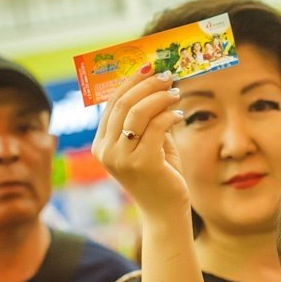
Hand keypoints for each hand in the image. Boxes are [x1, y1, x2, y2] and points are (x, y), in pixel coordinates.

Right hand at [91, 68, 189, 218]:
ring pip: (138, 113)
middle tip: (166, 76)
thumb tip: (157, 85)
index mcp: (101, 145)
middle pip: (123, 104)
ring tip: (176, 93)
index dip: (130, 83)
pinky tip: (179, 114)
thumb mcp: (149, 143)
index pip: (112, 104)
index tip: (149, 69)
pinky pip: (157, 127)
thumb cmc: (159, 176)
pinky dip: (169, 115)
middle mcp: (106, 151)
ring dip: (159, 97)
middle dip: (146, 85)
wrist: (165, 212)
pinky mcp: (142, 163)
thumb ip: (148, 119)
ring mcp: (122, 158)